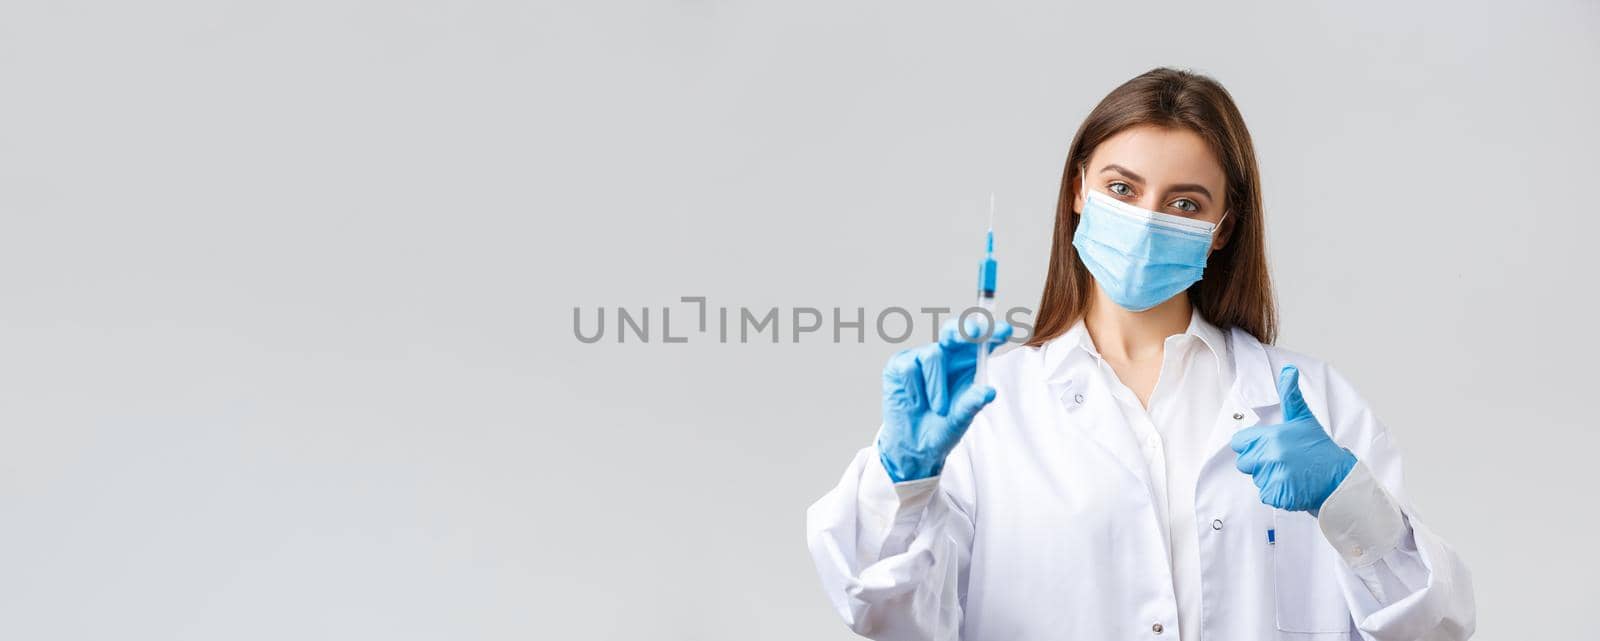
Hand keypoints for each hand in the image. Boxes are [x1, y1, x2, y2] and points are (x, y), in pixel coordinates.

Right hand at [877, 318, 1012, 481]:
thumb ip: (972, 403)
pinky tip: (915, 402)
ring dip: (936, 386)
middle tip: (975, 333)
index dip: (992, 332)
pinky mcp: (900, 364)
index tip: (1005, 331)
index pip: (982, 342)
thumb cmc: (943, 426)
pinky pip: (910, 367)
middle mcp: (946, 355)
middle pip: (955, 330)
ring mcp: (921, 357)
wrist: (914, 445)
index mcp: (968, 362)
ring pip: (933, 355)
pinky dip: (915, 389)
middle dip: (965, 330)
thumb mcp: (962, 417)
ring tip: (939, 409)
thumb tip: (988, 392)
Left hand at [1229, 364, 1356, 511]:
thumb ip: (1291, 396)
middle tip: (1284, 461)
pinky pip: (1266, 495)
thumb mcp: (1303, 419)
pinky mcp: (1279, 494)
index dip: (1251, 445)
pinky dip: (1278, 493)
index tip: (1268, 447)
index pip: (1239, 443)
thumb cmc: (1320, 448)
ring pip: (1257, 479)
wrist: (1340, 479)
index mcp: (1272, 437)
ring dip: (1271, 478)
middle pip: (1244, 463)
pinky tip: (1294, 485)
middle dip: (1259, 463)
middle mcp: (1271, 456)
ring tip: (1293, 472)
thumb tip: (1289, 370)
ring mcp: (1274, 476)